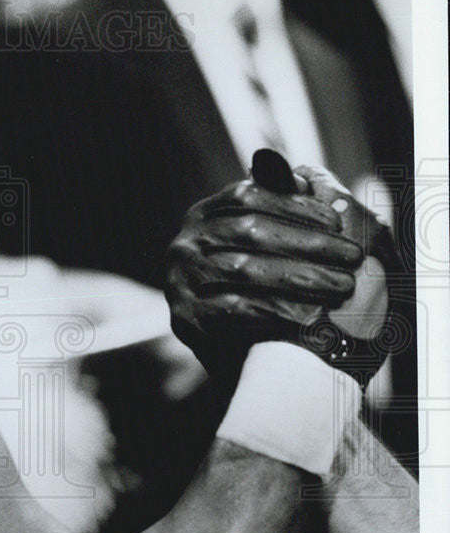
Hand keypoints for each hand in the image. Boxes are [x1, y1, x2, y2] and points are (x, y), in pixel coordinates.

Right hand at [165, 154, 394, 383]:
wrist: (234, 356)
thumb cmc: (259, 291)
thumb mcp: (265, 247)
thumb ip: (282, 211)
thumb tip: (306, 177)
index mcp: (202, 217)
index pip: (246, 196)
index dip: (294, 205)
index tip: (337, 221)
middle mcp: (184, 244)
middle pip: (249, 231)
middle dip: (308, 242)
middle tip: (352, 257)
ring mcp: (179, 281)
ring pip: (245, 268)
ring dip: (302, 276)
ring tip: (343, 285)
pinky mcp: (186, 319)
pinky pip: (237, 309)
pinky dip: (279, 310)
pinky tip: (313, 315)